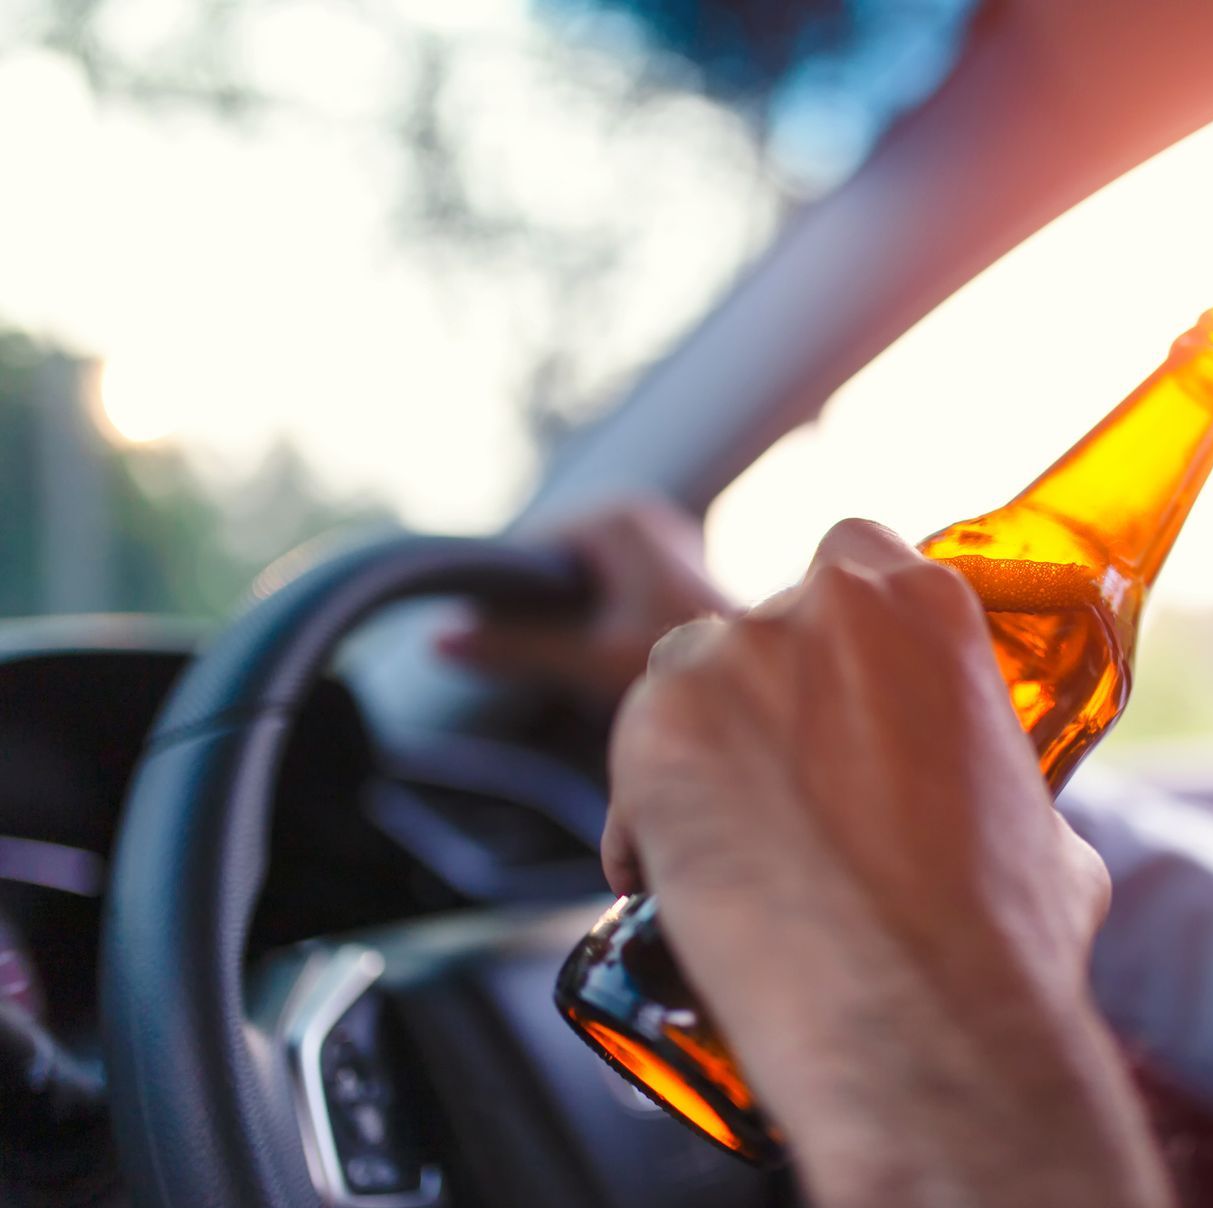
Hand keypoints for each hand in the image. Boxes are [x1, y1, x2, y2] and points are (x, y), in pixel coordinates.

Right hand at [437, 500, 736, 703]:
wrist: (776, 685)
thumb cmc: (692, 665)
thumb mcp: (591, 658)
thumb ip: (516, 647)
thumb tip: (436, 639)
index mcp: (616, 519)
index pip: (527, 548)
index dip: (501, 597)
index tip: (489, 644)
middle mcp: (638, 516)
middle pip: (553, 565)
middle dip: (537, 613)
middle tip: (538, 667)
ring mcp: (656, 542)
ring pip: (580, 583)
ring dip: (567, 623)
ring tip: (575, 667)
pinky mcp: (666, 572)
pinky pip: (607, 592)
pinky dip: (595, 624)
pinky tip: (602, 662)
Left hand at [603, 519, 1188, 1207]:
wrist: (923, 1020)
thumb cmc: (1001, 941)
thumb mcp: (1045, 831)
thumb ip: (996, 783)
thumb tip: (990, 818)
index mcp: (930, 605)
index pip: (853, 564)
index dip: (833, 639)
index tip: (833, 697)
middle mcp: (828, 604)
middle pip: (763, 629)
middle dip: (768, 704)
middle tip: (789, 797)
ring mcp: (734, 656)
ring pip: (689, 685)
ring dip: (703, 752)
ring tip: (737, 850)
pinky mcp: (656, 727)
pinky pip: (634, 764)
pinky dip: (647, 823)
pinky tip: (682, 889)